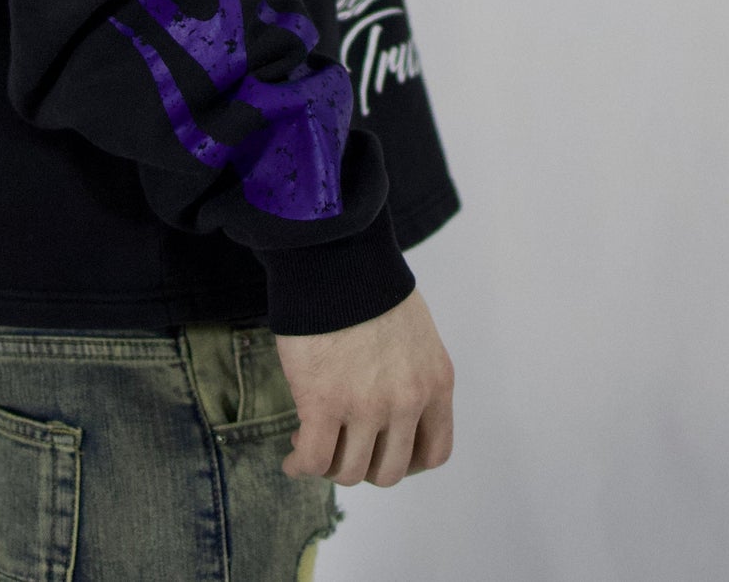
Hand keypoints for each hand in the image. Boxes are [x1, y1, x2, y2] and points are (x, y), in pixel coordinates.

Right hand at [275, 288, 454, 486]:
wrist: (335, 257)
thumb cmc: (368, 284)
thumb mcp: (415, 333)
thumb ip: (410, 372)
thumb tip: (386, 399)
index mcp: (435, 382)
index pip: (434, 453)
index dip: (405, 461)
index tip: (380, 449)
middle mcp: (407, 402)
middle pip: (388, 470)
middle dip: (363, 463)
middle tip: (340, 443)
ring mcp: (366, 406)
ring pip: (350, 471)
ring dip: (330, 464)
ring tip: (310, 445)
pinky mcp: (322, 403)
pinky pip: (314, 459)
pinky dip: (301, 466)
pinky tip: (292, 459)